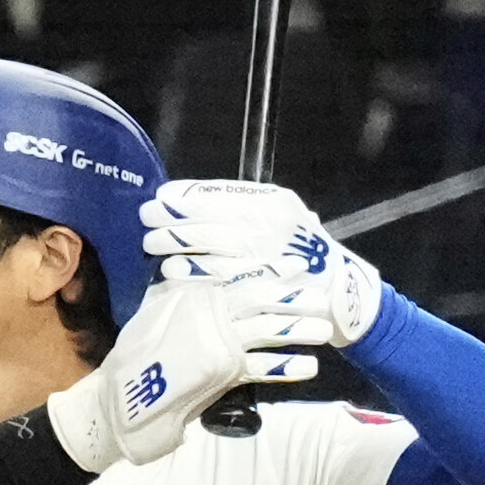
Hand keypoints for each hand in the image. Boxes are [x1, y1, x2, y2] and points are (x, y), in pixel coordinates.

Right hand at [48, 272, 323, 472]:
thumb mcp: (157, 313)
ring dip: (299, 330)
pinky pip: (264, 366)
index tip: (297, 268)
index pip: (241, 277)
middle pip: (262, 300)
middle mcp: (209, 313)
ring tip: (323, 330)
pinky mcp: (223, 372)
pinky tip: (307, 365)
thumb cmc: (137, 356)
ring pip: (270, 330)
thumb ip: (181, 296)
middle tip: (321, 298)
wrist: (120, 395)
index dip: (272, 272)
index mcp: (194, 294)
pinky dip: (288, 366)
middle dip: (294, 299)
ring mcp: (218, 341)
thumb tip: (196, 278)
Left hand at [142, 180, 381, 343]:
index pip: (220, 193)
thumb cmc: (299, 251)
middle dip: (171, 218)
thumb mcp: (280, 219)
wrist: (338, 290)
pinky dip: (190, 272)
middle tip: (146, 218)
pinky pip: (217, 276)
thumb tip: (190, 200)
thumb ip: (243, 208)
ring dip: (174, 244)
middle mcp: (269, 226)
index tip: (161, 197)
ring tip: (151, 243)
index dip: (185, 195)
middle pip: (208, 218)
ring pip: (208, 245)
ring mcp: (265, 255)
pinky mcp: (260, 283)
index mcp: (273, 203)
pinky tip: (170, 270)